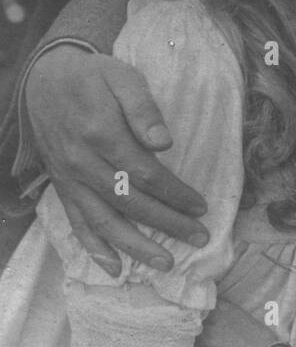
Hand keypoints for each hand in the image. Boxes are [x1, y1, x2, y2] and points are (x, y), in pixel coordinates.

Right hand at [25, 45, 208, 275]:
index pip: (146, 173)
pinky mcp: (62, 187)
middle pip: (130, 201)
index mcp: (102, 133)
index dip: (175, 193)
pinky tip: (114, 269)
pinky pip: (76, 223)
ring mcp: (70, 179)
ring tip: (165, 263)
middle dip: (167, 223)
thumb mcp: (122, 77)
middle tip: (199, 237)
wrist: (44, 80)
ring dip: (135, 245)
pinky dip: (94, 248)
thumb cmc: (94, 77)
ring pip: (104, 220)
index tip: (200, 205)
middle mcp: (83, 162)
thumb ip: (143, 108)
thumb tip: (164, 143)